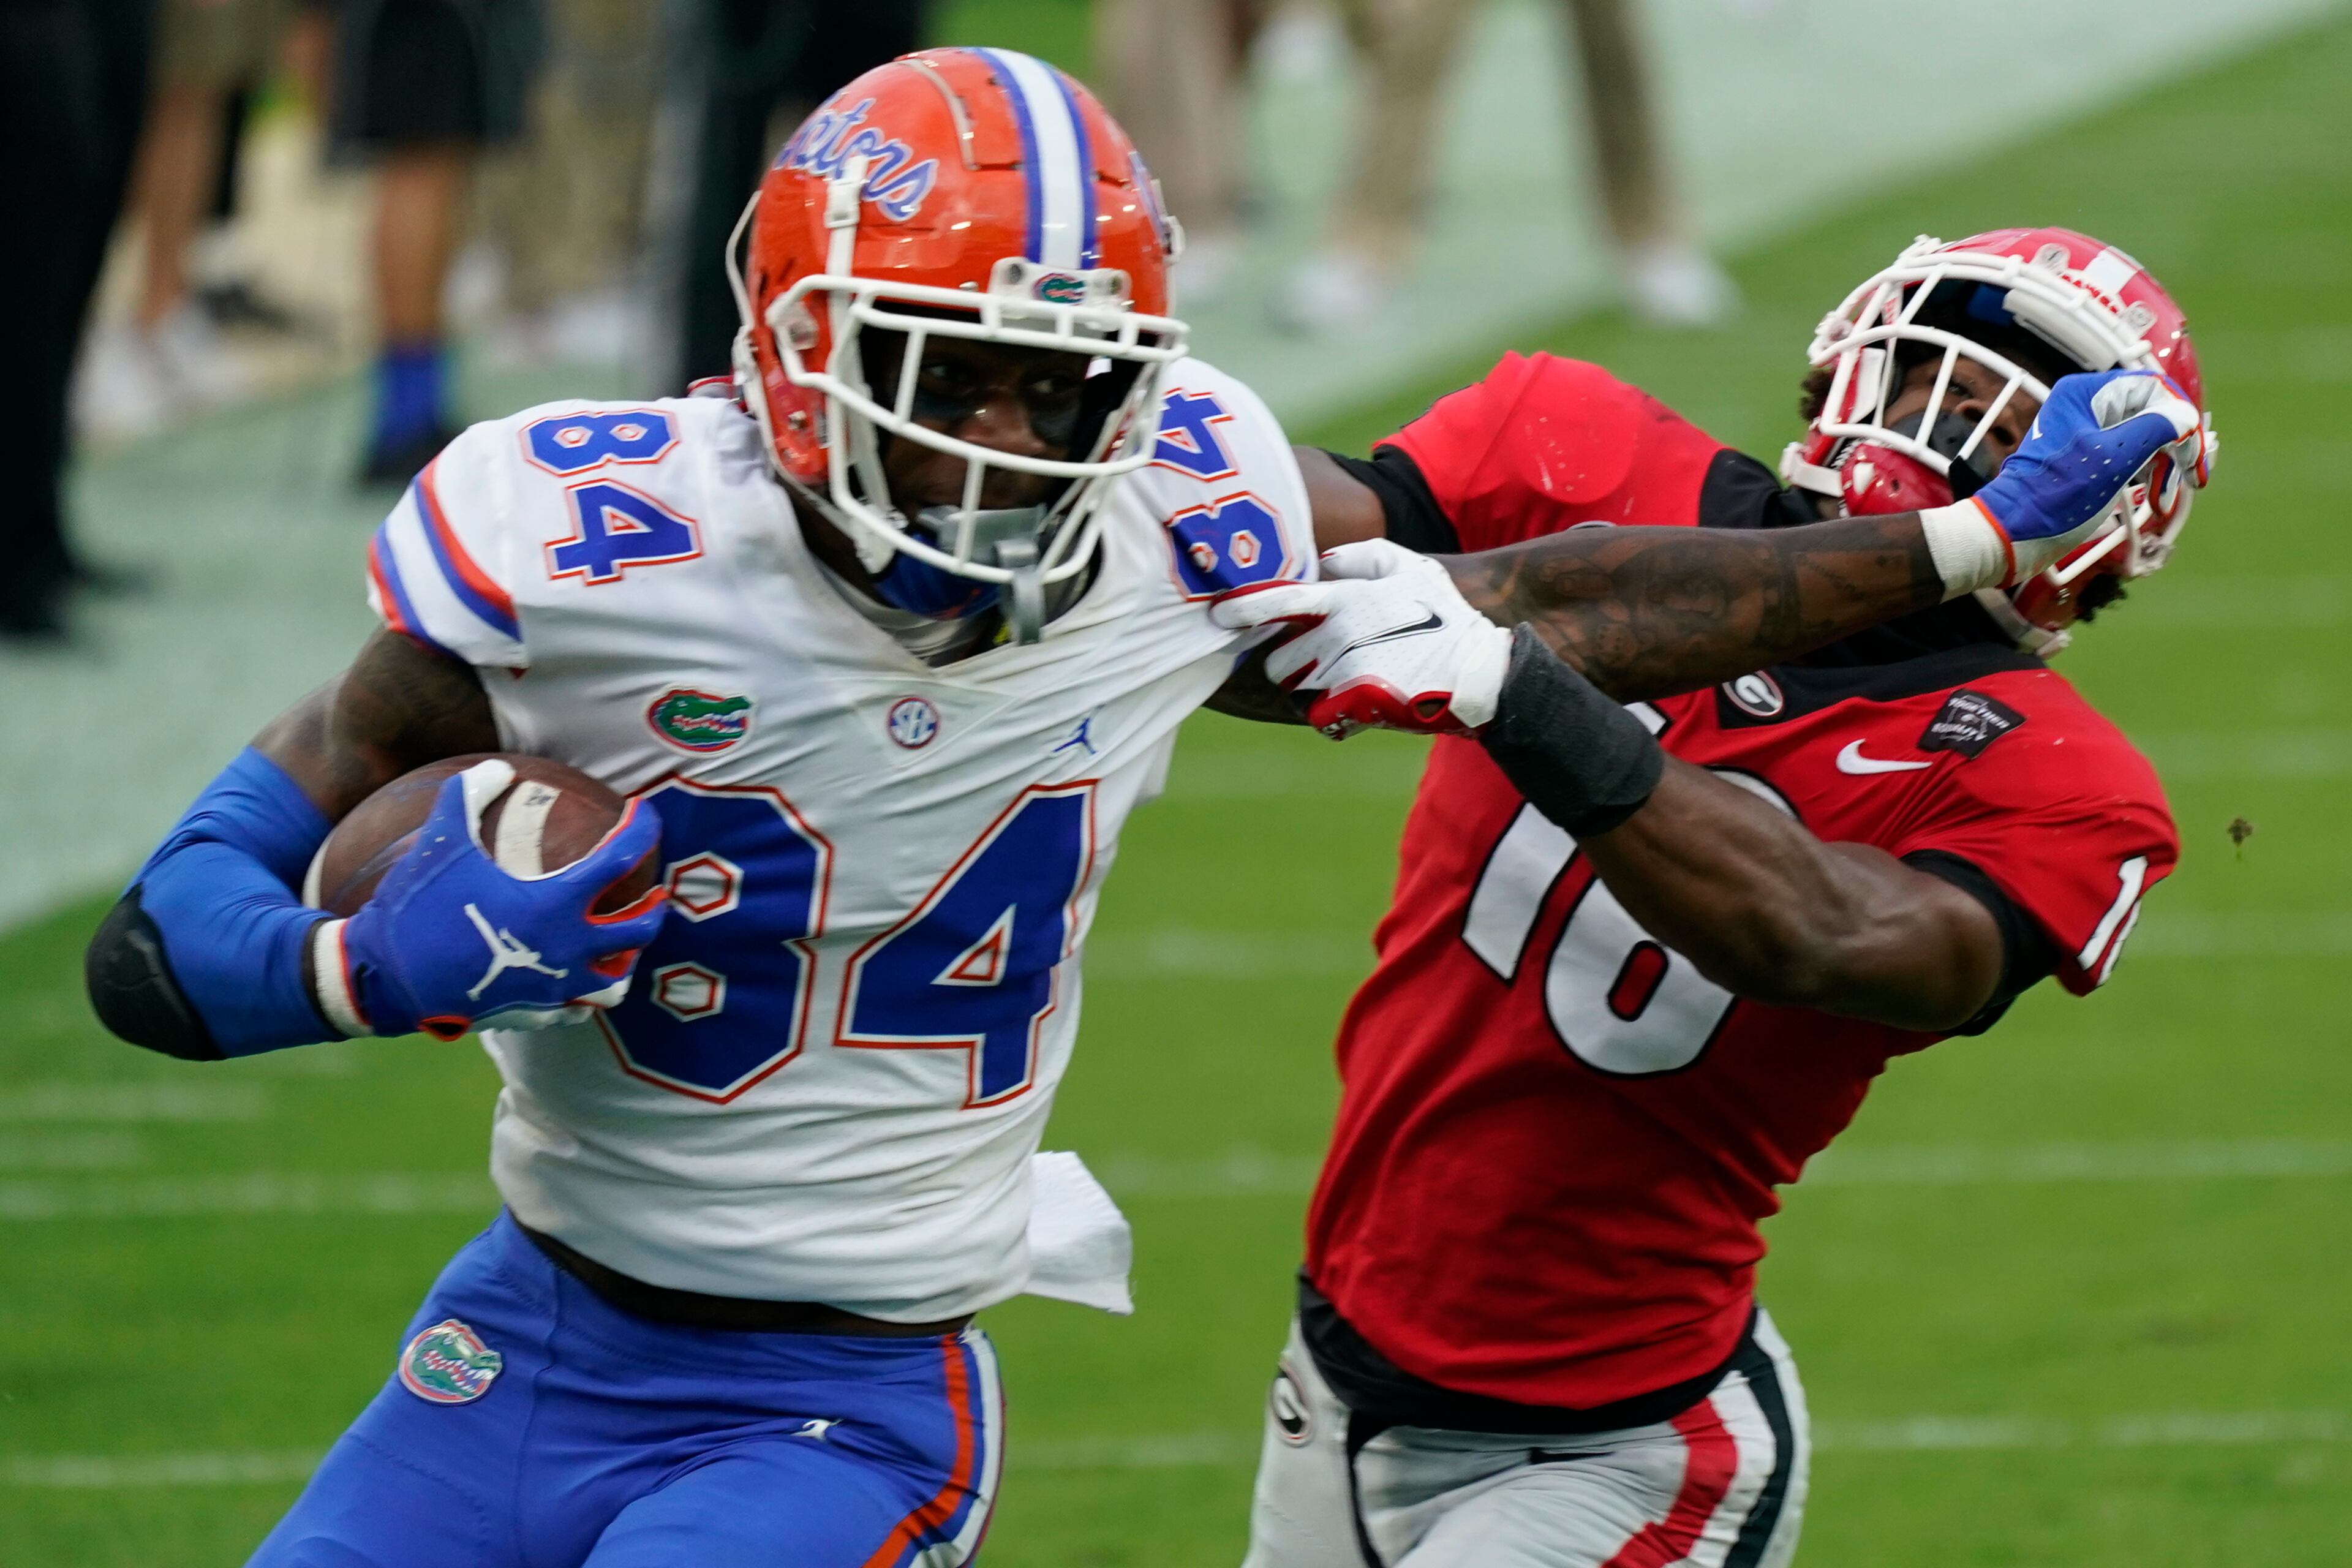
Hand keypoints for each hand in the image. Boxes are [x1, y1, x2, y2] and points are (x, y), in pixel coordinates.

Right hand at [326, 760, 667, 1039]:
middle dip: (654, 906)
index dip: (641, 829)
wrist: (385, 978)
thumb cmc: (416, 906)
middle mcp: (568, 949)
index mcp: (555, 903)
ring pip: (617, 978)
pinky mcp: (536, 1014)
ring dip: (625, 956)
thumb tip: (499, 768)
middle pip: (640, 929)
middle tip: (654, 891)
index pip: (621, 858)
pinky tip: (578, 977)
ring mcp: (556, 987)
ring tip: (621, 939)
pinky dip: (587, 992)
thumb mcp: (441, 840)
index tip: (643, 815)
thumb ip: (470, 794)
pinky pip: (580, 1007)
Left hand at [1210, 539, 1511, 737]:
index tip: (1216, 617)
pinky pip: (1318, 717)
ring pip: (1295, 689)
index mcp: (1344, 599)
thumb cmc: (1446, 617)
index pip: (1278, 601)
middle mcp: (1336, 633)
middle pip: (1276, 659)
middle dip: (1292, 664)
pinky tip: (1362, 705)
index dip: (1242, 610)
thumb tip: (1325, 559)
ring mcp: (1343, 672)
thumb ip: (1363, 556)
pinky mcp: (1353, 706)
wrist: (1480, 672)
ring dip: (1311, 689)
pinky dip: (1332, 716)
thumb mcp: (1412, 568)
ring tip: (1350, 681)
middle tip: (1327, 663)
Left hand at [1966, 369, 2207, 580]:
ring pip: (2144, 437)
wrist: (2012, 533)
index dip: (2182, 419)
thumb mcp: (2111, 459)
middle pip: (2151, 413)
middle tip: (2191, 478)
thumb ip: (2154, 430)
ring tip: (2166, 498)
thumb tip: (2186, 416)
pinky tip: (2156, 497)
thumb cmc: (2054, 496)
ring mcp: (2088, 433)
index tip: (2195, 454)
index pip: (2153, 389)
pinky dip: (2146, 474)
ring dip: (2163, 465)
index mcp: (2086, 393)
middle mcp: (2086, 406)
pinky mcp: (2089, 459)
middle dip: (2174, 447)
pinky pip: (2130, 457)